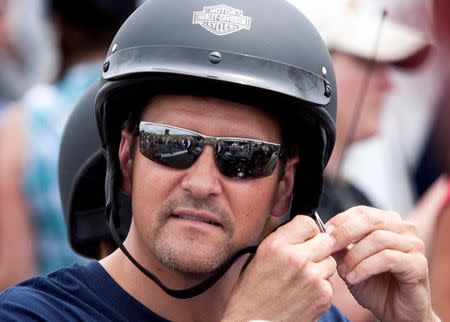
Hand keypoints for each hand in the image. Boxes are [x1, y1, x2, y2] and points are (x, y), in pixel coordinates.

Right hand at [222, 215, 335, 321]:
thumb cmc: (251, 292)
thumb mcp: (256, 256)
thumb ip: (276, 235)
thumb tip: (290, 218)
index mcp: (276, 245)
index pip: (308, 221)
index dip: (307, 230)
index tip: (302, 238)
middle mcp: (296, 259)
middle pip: (326, 240)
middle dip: (317, 247)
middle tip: (305, 258)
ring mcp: (312, 278)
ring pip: (331, 261)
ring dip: (321, 267)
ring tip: (302, 278)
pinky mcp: (323, 296)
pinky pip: (330, 282)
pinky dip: (321, 286)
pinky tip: (304, 293)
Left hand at [326, 206, 437, 321]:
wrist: (396, 312)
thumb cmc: (375, 285)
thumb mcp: (350, 263)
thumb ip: (340, 247)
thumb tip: (323, 234)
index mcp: (387, 222)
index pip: (361, 212)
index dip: (341, 221)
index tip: (324, 234)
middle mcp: (403, 229)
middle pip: (370, 220)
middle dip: (345, 233)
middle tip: (329, 247)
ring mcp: (413, 245)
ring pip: (377, 239)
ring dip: (354, 255)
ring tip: (343, 272)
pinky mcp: (419, 264)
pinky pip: (388, 258)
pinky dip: (365, 267)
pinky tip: (353, 278)